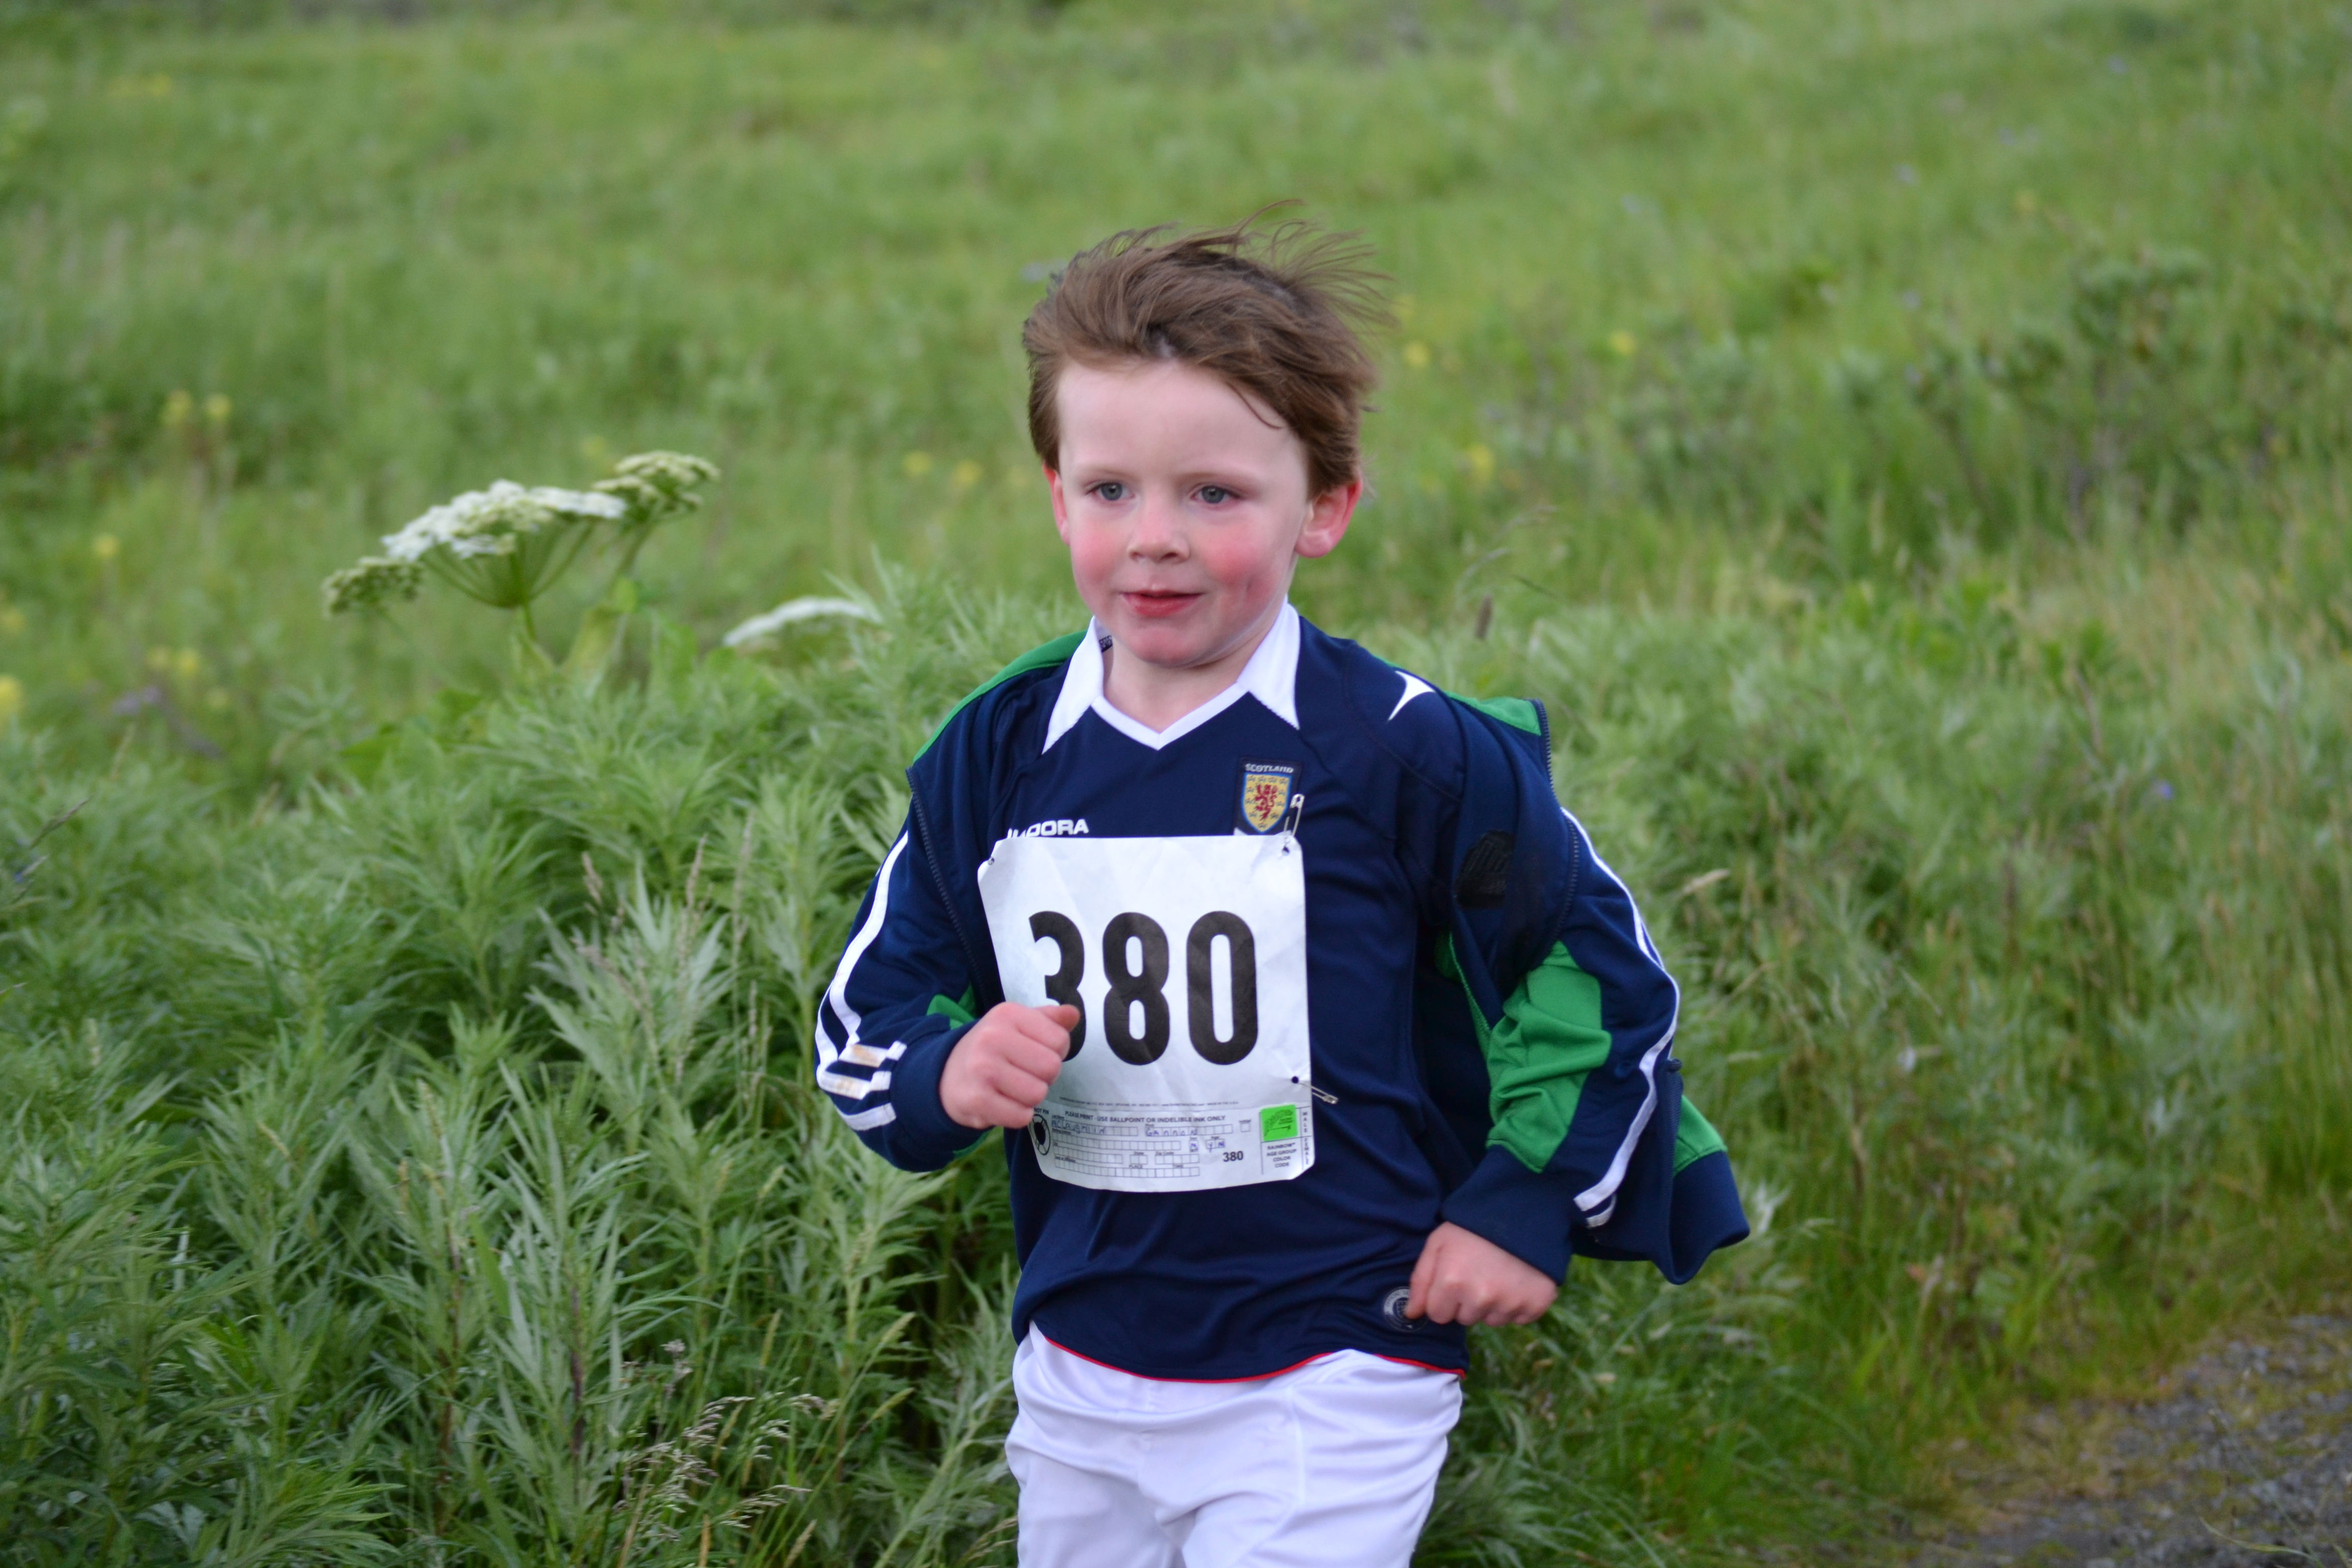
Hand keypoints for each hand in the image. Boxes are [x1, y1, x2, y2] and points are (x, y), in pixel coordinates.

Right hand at [939, 1003, 1078, 1130]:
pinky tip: (1002, 1103)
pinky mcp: (977, 1100)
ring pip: (1038, 1093)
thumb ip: (1049, 1019)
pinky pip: (1021, 1116)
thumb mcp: (1017, 1025)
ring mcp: (982, 1069)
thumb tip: (1073, 1014)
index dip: (1055, 1052)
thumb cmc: (993, 1048)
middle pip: (1051, 1067)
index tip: (1034, 1053)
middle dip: (1044, 1076)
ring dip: (1030, 1097)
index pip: (1060, 1040)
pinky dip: (1017, 1115)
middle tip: (1022, 1073)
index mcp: (1007, 1014)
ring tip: (1011, 1088)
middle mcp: (992, 1037)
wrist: (947, 1075)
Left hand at [1405, 1222, 1557, 1326]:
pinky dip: (1517, 1304)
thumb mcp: (1438, 1243)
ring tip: (1499, 1274)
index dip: (1443, 1298)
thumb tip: (1411, 1314)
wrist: (1521, 1211)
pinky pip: (1518, 1318)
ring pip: (1491, 1320)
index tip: (1454, 1279)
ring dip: (1492, 1304)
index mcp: (1452, 1283)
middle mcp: (1480, 1298)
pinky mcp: (1534, 1305)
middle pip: (1465, 1319)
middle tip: (1478, 1272)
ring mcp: (1509, 1304)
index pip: (1438, 1315)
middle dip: (1467, 1301)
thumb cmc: (1472, 1227)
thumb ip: (1420, 1280)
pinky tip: (1517, 1280)